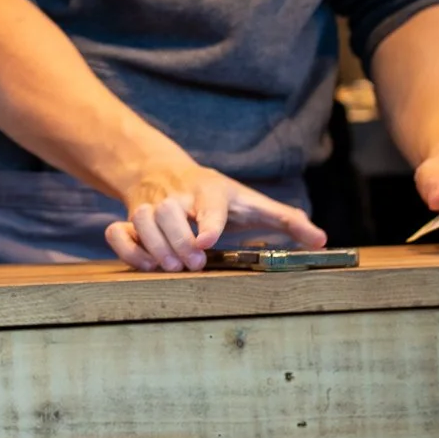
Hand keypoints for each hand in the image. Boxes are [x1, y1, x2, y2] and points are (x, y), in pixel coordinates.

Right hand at [103, 159, 326, 273]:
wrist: (162, 170)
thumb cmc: (216, 194)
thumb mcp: (249, 200)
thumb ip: (285, 219)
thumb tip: (321, 240)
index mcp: (211, 191)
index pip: (210, 201)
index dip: (208, 221)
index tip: (206, 242)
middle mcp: (178, 196)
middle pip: (169, 210)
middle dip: (178, 239)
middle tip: (194, 263)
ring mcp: (150, 205)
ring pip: (142, 218)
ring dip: (154, 245)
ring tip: (173, 267)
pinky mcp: (130, 217)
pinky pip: (118, 230)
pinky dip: (127, 248)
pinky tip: (146, 264)